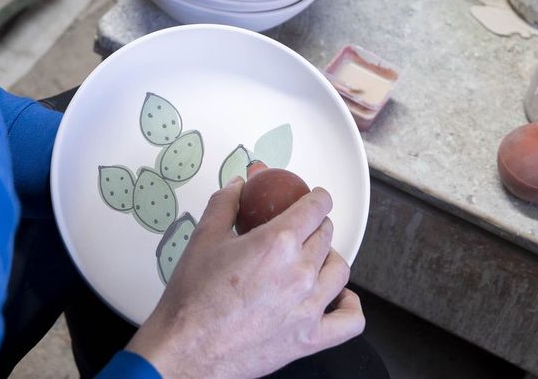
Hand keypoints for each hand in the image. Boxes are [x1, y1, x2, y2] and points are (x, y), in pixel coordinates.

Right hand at [126, 180, 363, 378]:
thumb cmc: (192, 302)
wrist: (186, 350)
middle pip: (326, 235)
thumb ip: (226, 204)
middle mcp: (299, 273)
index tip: (316, 198)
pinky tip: (338, 298)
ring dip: (329, 259)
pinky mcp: (310, 339)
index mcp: (277, 243)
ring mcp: (308, 307)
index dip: (318, 197)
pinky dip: (350, 306)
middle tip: (302, 230)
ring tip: (315, 260)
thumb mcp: (203, 239)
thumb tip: (238, 187)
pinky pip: (350, 320)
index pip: (316, 207)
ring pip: (340, 270)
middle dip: (316, 227)